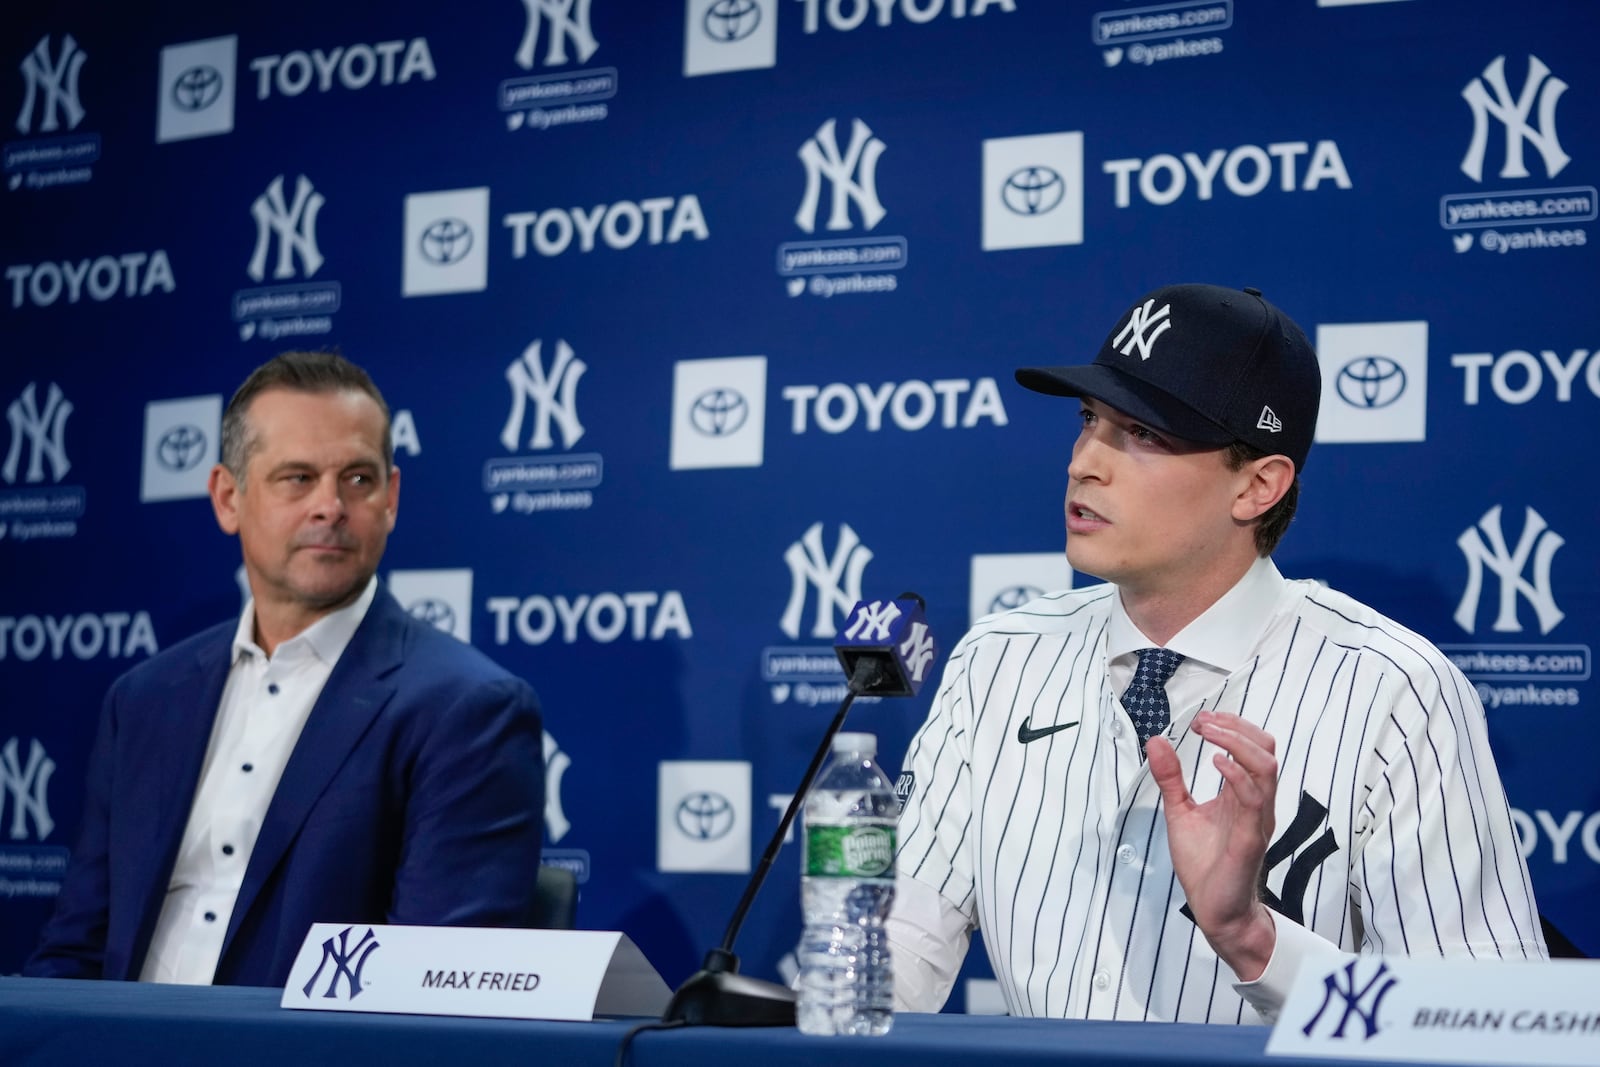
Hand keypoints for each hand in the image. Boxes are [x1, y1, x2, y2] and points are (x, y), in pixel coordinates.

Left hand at [1147, 710, 1278, 980]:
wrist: (1215, 911)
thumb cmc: (1204, 864)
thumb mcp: (1180, 811)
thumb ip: (1171, 778)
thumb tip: (1156, 740)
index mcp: (1242, 795)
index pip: (1254, 746)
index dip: (1232, 725)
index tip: (1201, 720)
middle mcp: (1256, 803)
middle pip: (1266, 749)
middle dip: (1236, 727)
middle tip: (1203, 722)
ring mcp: (1257, 820)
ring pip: (1266, 768)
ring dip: (1237, 743)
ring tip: (1208, 735)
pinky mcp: (1251, 839)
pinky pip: (1256, 800)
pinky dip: (1237, 775)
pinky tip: (1216, 764)